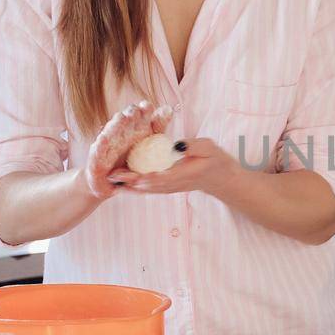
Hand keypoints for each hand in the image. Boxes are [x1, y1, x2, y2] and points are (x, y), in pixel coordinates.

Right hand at [84, 100, 172, 199]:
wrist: (109, 182)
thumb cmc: (131, 161)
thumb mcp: (148, 145)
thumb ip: (157, 127)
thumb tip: (169, 109)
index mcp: (134, 128)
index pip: (140, 115)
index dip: (145, 109)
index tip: (150, 106)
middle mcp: (120, 132)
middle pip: (126, 119)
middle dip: (131, 113)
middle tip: (138, 110)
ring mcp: (107, 144)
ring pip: (111, 131)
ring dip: (116, 124)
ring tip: (122, 118)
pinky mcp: (96, 158)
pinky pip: (98, 151)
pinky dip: (100, 145)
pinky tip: (103, 139)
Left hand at [108, 136, 244, 197]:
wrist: (222, 179)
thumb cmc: (216, 161)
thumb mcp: (209, 148)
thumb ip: (193, 146)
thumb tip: (176, 145)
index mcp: (183, 174)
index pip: (161, 177)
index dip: (144, 176)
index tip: (129, 174)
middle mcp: (174, 184)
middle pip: (149, 185)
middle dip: (130, 182)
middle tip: (112, 177)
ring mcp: (171, 188)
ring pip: (148, 190)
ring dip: (130, 187)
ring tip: (113, 182)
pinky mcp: (169, 187)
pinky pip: (151, 189)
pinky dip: (137, 188)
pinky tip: (125, 185)